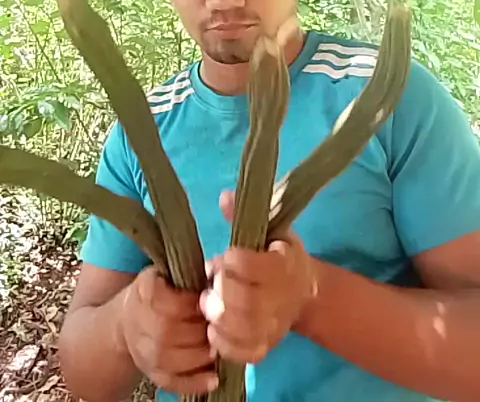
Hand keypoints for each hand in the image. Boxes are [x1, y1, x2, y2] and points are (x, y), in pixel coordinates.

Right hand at [118, 266, 217, 394]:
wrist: (128, 320)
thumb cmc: (156, 292)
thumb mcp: (166, 273)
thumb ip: (188, 274)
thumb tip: (218, 275)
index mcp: (146, 293)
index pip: (175, 305)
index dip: (197, 305)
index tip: (211, 301)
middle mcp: (141, 324)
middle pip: (174, 333)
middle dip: (202, 331)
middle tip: (220, 326)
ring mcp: (144, 352)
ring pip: (175, 360)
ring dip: (202, 356)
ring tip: (216, 346)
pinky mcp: (151, 372)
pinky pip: (173, 382)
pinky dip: (194, 383)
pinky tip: (213, 379)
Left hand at [199, 191, 316, 364]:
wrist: (303, 291)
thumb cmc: (278, 254)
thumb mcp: (268, 227)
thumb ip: (243, 214)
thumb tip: (223, 197)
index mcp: (285, 263)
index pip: (255, 266)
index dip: (233, 261)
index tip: (226, 255)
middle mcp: (283, 297)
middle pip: (246, 301)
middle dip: (221, 290)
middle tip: (211, 281)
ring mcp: (276, 325)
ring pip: (243, 328)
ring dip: (218, 316)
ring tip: (208, 303)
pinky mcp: (267, 345)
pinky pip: (245, 353)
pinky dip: (225, 344)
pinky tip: (213, 329)